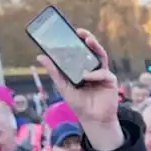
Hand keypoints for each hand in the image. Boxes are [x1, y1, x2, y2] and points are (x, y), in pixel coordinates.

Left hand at [36, 29, 123, 150]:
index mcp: (82, 67)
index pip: (79, 51)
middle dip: (87, 38)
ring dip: (95, 47)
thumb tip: (40, 56)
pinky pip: (103, 73)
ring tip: (88, 41)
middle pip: (92, 49)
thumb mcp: (63, 86)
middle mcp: (93, 68)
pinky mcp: (110, 81)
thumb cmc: (79, 103)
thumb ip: (54, 71)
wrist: (93, 119)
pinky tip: (86, 77)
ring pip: (101, 55)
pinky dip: (95, 74)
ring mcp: (102, 73)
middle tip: (80, 32)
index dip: (76, 40)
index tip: (70, 31)